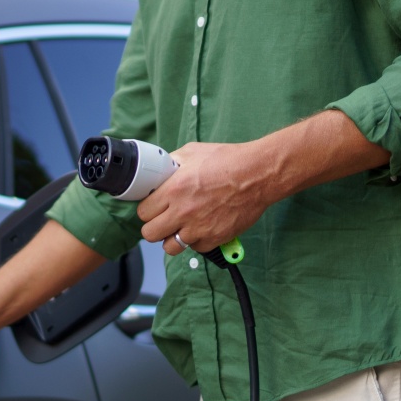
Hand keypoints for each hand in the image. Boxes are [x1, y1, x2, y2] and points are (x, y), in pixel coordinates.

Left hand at [136, 139, 274, 256]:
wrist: (257, 174)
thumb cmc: (228, 161)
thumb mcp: (193, 152)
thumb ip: (173, 163)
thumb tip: (161, 170)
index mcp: (173, 190)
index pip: (143, 212)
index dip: (148, 209)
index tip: (154, 207)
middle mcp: (183, 212)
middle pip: (150, 234)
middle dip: (155, 227)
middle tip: (164, 219)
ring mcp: (199, 228)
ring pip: (170, 247)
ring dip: (173, 238)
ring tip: (181, 227)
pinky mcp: (215, 238)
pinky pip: (196, 248)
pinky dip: (197, 241)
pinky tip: (202, 228)